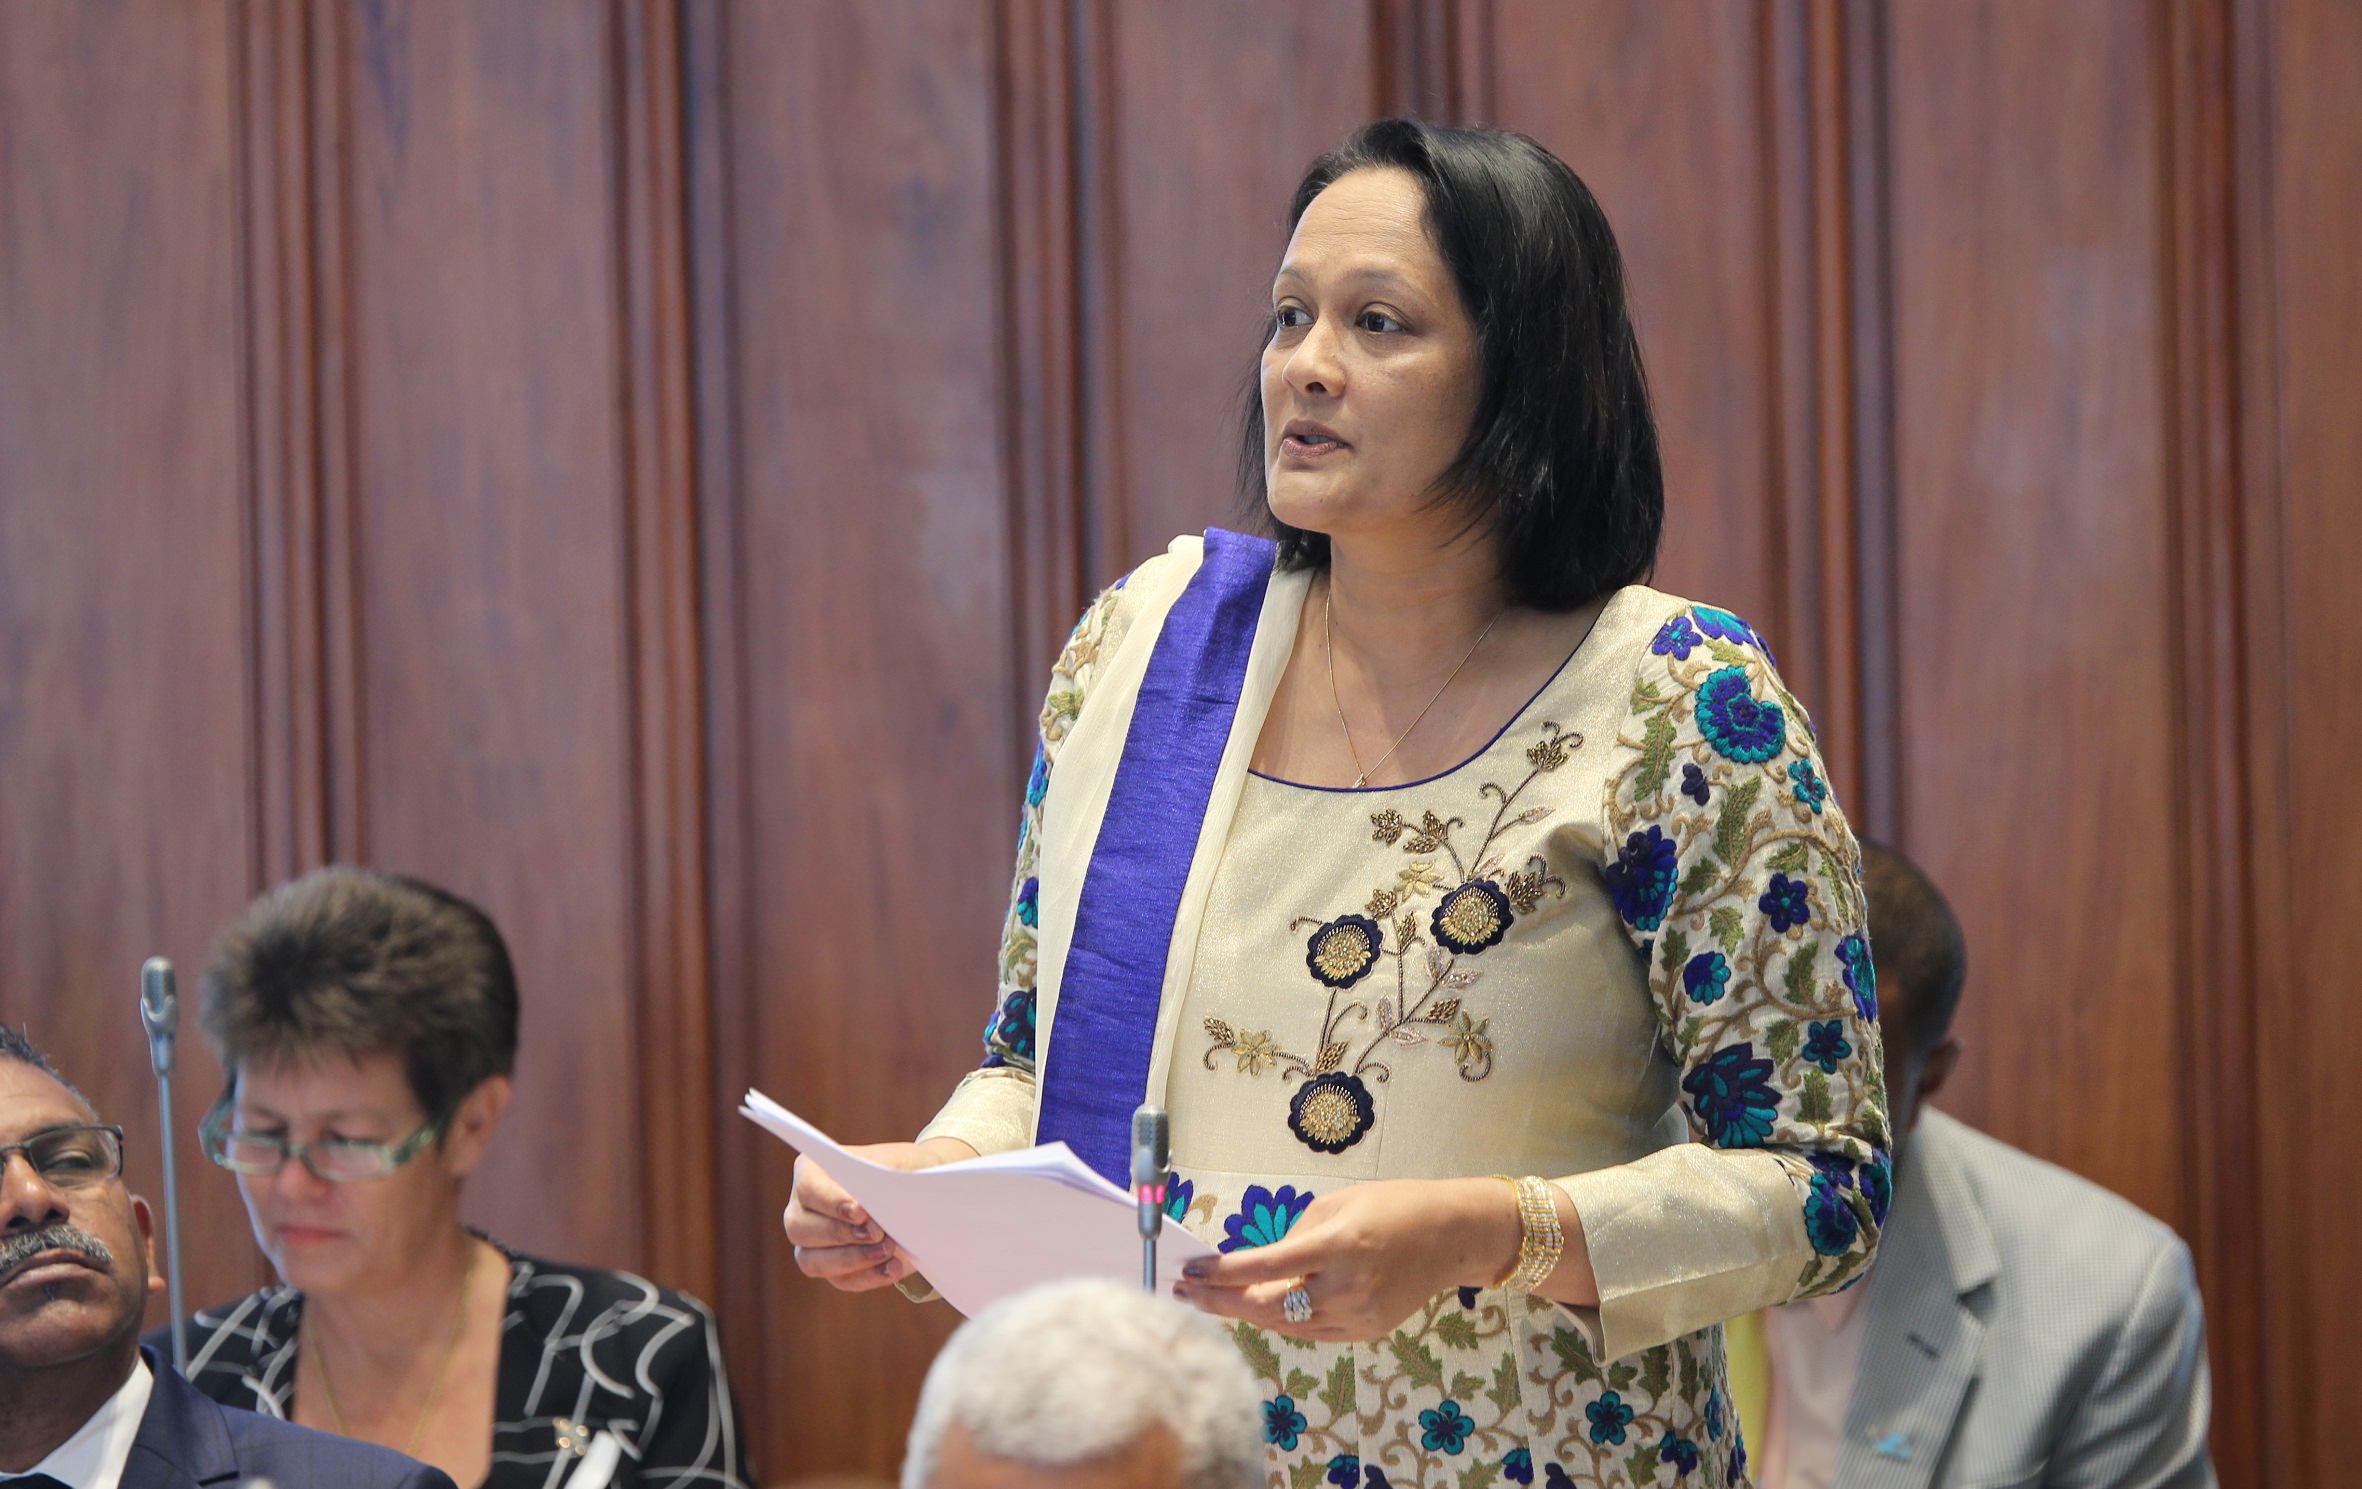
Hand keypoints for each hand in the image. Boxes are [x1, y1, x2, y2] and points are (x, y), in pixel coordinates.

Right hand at [783, 1137, 974, 1290]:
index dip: (831, 1202)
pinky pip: (841, 1280)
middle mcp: (803, 1208)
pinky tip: (893, 1267)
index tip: (860, 1212)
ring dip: (853, 1259)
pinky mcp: (833, 1268)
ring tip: (888, 1249)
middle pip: (799, 1228)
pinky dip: (869, 1276)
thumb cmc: (904, 1171)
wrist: (921, 1197)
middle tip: (877, 1232)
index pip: (808, 1188)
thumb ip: (882, 1179)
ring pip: (812, 1261)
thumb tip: (873, 1202)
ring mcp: (813, 1242)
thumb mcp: (899, 1166)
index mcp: (812, 1171)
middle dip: (841, 1233)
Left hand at [1170, 1177, 1523, 1341]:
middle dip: (1221, 1303)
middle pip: (1269, 1307)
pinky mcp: (1366, 1331)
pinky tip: (1255, 1309)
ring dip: (1244, 1314)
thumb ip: (1295, 1237)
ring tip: (1209, 1302)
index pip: (1267, 1266)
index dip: (1223, 1273)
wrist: (1451, 1236)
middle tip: (1184, 1295)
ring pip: (1286, 1325)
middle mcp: (1349, 1287)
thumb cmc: (1392, 1206)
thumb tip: (1256, 1265)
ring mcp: (1359, 1316)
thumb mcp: (1337, 1205)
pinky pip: (1311, 1331)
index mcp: (1340, 1245)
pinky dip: (1281, 1321)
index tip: (1192, 1271)